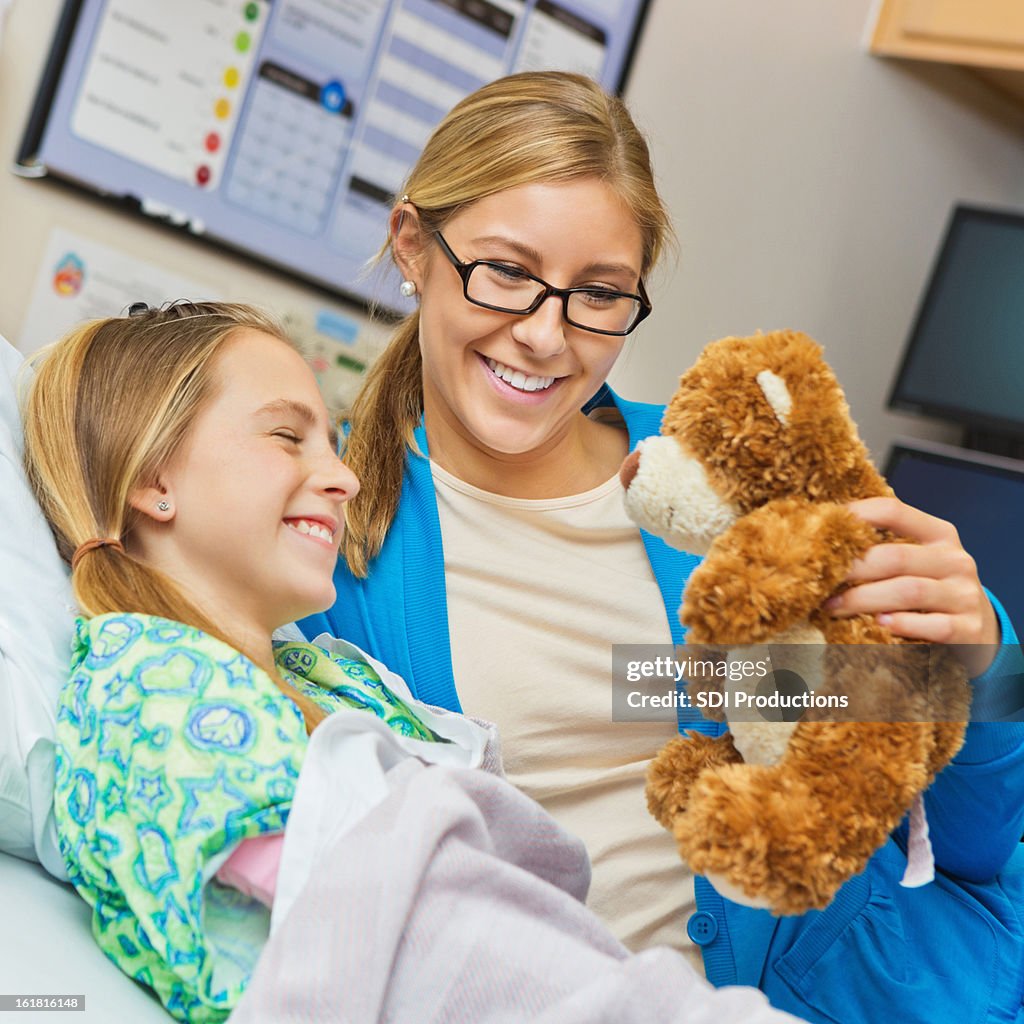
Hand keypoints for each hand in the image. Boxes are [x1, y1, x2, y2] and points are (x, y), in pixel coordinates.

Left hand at [825, 497, 998, 677]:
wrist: (978, 628)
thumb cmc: (932, 587)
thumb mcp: (917, 559)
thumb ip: (884, 545)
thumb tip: (823, 534)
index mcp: (938, 534)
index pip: (894, 511)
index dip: (856, 516)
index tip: (823, 527)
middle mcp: (954, 560)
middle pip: (894, 557)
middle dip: (851, 568)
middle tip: (820, 579)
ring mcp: (964, 594)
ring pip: (908, 591)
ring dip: (863, 600)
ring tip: (833, 607)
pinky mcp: (968, 628)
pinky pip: (931, 625)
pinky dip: (901, 624)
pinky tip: (878, 624)